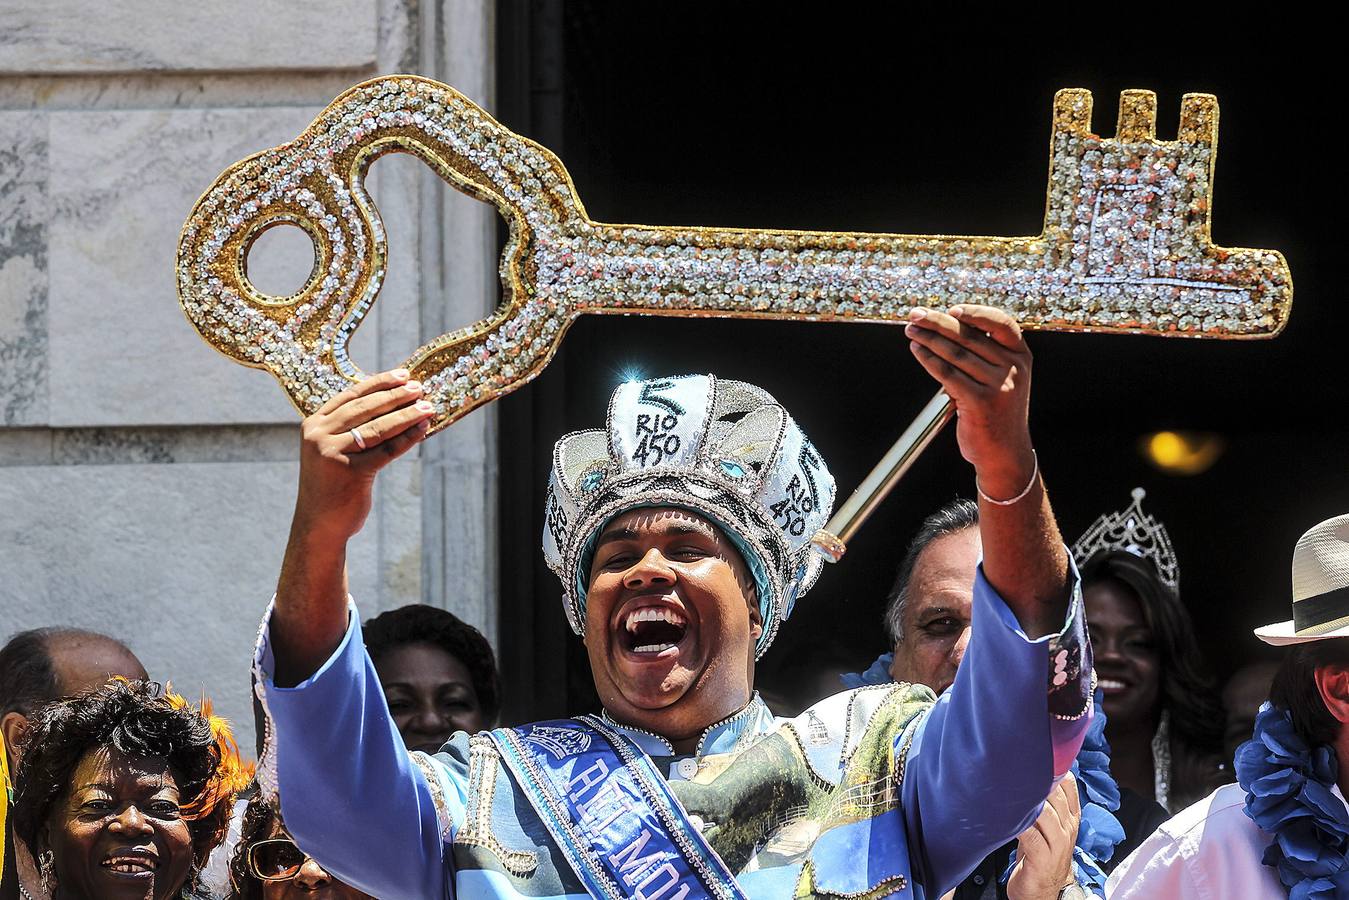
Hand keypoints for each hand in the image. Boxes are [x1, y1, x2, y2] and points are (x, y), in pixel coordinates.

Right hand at [292, 368, 433, 544]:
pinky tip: (423, 429)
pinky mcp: (351, 473)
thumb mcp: (331, 450)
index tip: (402, 375)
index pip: (351, 396)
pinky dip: (407, 438)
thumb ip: (348, 428)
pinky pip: (387, 450)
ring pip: (378, 428)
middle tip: (419, 387)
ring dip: (406, 415)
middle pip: (365, 409)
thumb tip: (391, 402)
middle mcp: (319, 436)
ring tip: (427, 406)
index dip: (378, 383)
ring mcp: (333, 454)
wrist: (318, 525)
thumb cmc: (331, 485)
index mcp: (312, 425)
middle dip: (396, 396)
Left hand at [905, 304, 1034, 498]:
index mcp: (1021, 356)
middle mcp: (1014, 368)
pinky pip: (948, 374)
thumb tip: (945, 326)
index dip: (975, 312)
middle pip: (970, 336)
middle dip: (937, 322)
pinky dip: (929, 360)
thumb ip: (984, 355)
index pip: (1001, 323)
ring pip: (956, 353)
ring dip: (928, 339)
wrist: (1004, 454)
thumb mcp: (1003, 379)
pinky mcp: (980, 402)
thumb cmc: (996, 413)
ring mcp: (999, 385)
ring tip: (911, 332)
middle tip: (915, 315)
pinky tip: (917, 352)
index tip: (951, 308)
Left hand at [1007, 772, 1080, 899]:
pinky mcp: (1042, 858)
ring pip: (1045, 814)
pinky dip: (1020, 824)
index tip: (1032, 755)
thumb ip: (1043, 802)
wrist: (1042, 891)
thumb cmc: (1039, 854)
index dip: (1053, 769)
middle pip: (1055, 796)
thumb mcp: (1047, 826)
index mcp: (1070, 818)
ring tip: (1008, 787)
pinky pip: (1031, 836)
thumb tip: (1026, 772)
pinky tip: (1007, 816)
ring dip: (1026, 801)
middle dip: (1035, 780)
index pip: (1069, 785)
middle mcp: (1067, 828)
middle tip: (1014, 766)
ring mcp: (1057, 844)